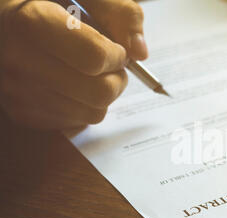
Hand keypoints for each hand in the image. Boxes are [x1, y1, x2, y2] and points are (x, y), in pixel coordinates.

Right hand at [0, 0, 147, 129]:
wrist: (3, 24)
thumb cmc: (45, 4)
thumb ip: (117, 11)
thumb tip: (140, 52)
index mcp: (32, 22)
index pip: (95, 58)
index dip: (117, 55)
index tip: (116, 49)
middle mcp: (19, 61)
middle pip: (99, 93)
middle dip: (116, 79)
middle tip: (110, 65)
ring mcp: (18, 92)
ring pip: (92, 114)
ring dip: (103, 95)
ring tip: (90, 73)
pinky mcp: (22, 114)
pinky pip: (74, 123)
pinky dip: (83, 107)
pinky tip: (71, 85)